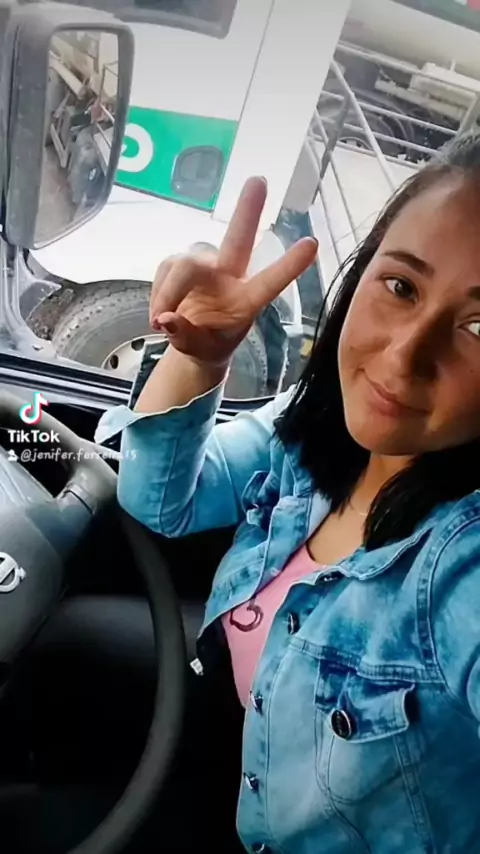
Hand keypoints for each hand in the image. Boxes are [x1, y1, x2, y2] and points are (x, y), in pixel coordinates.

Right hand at [149, 176, 317, 365]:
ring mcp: (206, 266)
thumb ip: (186, 337)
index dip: (289, 265)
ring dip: (169, 292)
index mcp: (247, 301)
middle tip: (259, 181)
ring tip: (159, 321)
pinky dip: (159, 293)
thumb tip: (166, 318)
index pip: (270, 282)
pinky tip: (160, 314)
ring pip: (184, 264)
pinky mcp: (183, 262)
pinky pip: (166, 269)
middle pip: (238, 238)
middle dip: (247, 210)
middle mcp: (231, 276)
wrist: (192, 341)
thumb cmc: (208, 343)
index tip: (311, 244)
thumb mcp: (201, 351)